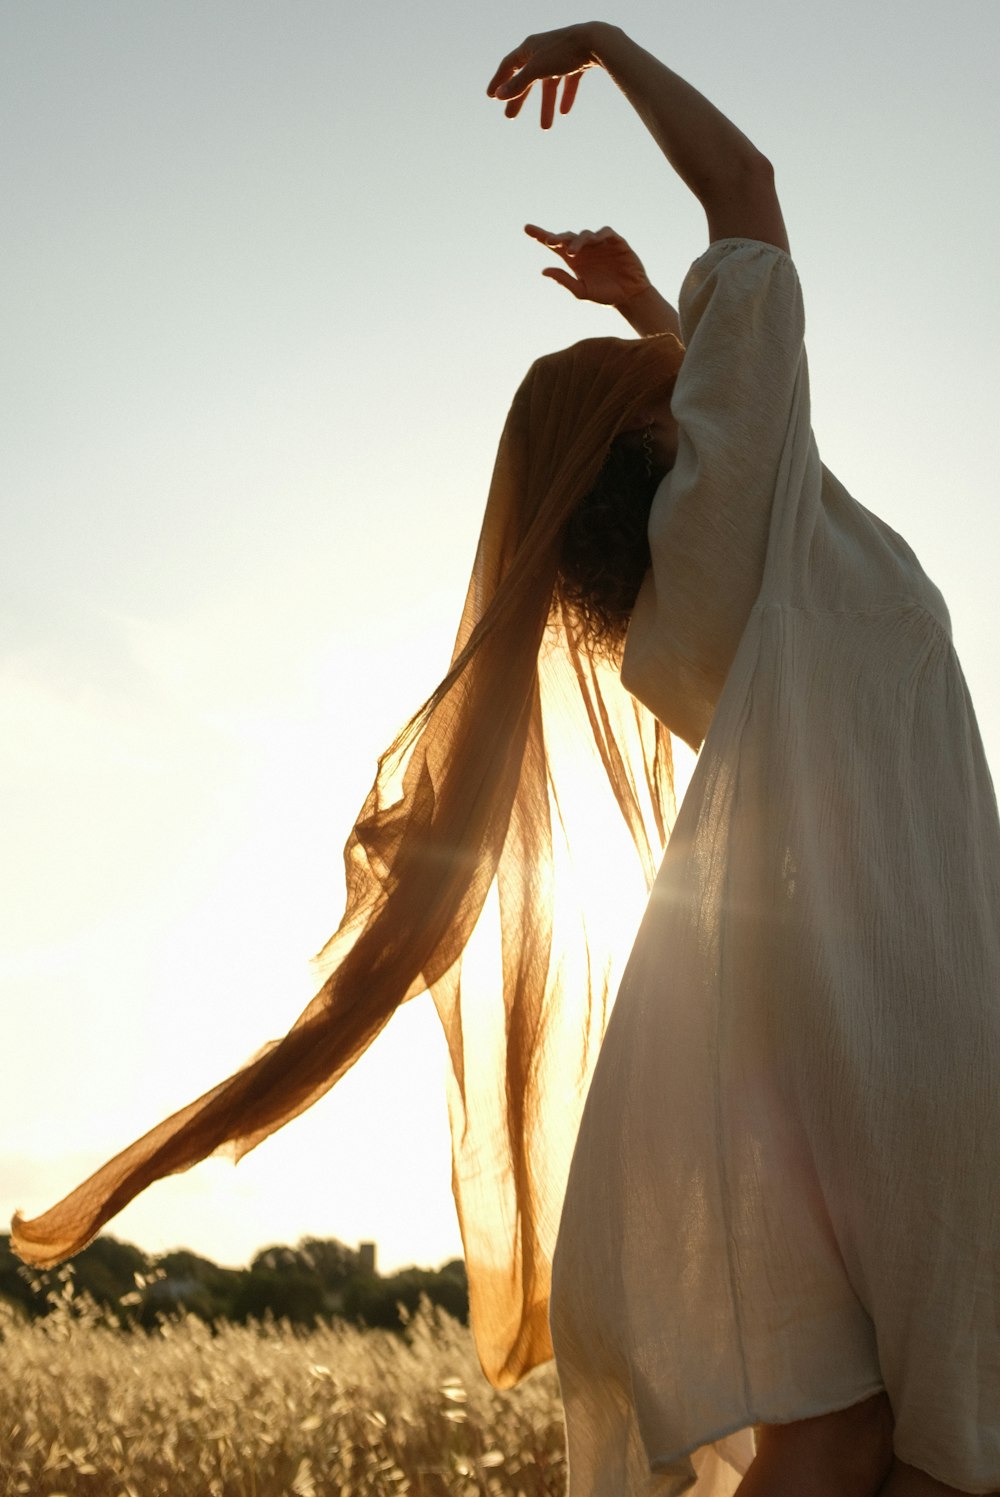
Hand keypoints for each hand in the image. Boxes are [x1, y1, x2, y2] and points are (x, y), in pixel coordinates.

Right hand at [487, 24, 609, 128]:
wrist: (596, 41)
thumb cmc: (564, 52)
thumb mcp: (537, 69)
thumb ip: (519, 83)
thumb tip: (499, 95)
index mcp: (530, 48)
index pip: (509, 66)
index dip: (499, 81)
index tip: (490, 97)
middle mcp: (543, 51)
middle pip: (527, 78)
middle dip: (520, 99)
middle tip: (510, 117)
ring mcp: (560, 56)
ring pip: (549, 85)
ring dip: (546, 106)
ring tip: (546, 127)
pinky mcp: (577, 61)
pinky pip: (568, 82)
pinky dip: (565, 96)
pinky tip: (564, 112)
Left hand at [525, 224, 651, 305]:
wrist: (629, 297)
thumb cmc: (604, 295)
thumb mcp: (581, 291)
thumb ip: (564, 280)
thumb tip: (543, 271)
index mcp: (573, 259)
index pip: (554, 244)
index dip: (541, 235)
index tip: (527, 228)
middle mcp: (584, 248)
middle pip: (567, 237)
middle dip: (557, 238)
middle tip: (549, 242)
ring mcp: (599, 244)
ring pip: (584, 235)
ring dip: (577, 241)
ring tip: (572, 253)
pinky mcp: (615, 242)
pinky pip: (605, 233)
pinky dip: (598, 236)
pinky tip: (593, 242)